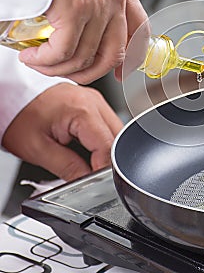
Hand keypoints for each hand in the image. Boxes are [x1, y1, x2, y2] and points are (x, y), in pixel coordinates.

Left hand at [2, 83, 122, 180]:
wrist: (12, 96)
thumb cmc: (19, 116)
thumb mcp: (38, 149)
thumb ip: (67, 167)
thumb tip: (87, 180)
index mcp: (83, 110)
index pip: (108, 146)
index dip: (104, 167)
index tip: (96, 180)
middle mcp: (94, 101)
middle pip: (117, 137)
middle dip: (108, 158)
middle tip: (90, 172)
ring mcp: (95, 99)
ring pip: (116, 130)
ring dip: (107, 147)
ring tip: (88, 159)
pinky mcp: (93, 101)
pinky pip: (108, 123)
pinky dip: (103, 138)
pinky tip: (90, 146)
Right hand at [19, 0, 148, 84]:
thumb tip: (86, 19)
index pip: (140, 32)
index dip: (133, 59)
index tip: (121, 74)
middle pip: (113, 55)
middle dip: (89, 73)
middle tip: (68, 73)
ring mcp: (98, 4)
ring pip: (84, 58)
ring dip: (58, 69)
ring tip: (38, 62)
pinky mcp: (75, 7)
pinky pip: (63, 51)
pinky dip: (45, 61)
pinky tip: (31, 56)